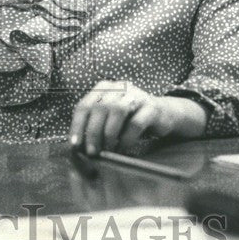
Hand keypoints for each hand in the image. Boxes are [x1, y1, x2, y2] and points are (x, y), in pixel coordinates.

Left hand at [69, 81, 207, 155]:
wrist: (163, 115)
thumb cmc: (130, 120)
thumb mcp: (110, 120)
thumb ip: (94, 127)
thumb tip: (78, 147)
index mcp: (104, 88)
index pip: (84, 105)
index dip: (77, 126)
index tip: (75, 145)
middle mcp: (119, 87)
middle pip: (99, 108)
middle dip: (93, 133)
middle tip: (92, 152)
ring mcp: (136, 95)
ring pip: (117, 111)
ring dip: (109, 134)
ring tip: (107, 150)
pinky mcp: (151, 107)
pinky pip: (136, 123)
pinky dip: (126, 138)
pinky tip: (123, 148)